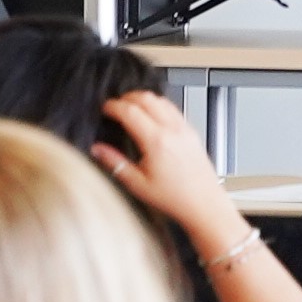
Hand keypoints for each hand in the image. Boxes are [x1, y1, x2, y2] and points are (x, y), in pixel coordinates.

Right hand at [91, 89, 253, 256]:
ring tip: (131, 106)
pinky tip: (153, 115)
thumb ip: (115, 163)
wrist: (204, 204)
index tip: (105, 108)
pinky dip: (159, 105)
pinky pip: (173, 108)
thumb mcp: (138, 184)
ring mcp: (184, 129)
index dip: (113, 106)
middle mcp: (172, 130)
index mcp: (156, 142)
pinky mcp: (192, 132)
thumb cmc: (175, 198)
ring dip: (143, 98)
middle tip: (116, 105)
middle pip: (146, 98)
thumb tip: (98, 150)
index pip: (130, 111)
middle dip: (127, 97)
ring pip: (161, 99)